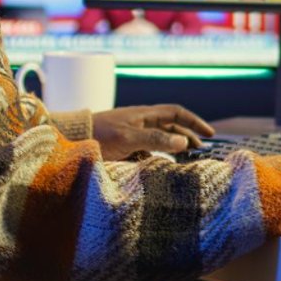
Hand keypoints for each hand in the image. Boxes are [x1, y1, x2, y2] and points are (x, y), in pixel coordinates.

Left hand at [91, 105, 215, 157]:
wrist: (72, 139)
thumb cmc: (99, 135)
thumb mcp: (129, 138)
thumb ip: (156, 140)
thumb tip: (184, 143)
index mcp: (145, 115)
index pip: (176, 113)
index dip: (194, 121)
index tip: (209, 133)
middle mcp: (142, 122)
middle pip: (171, 127)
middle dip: (188, 136)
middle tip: (200, 150)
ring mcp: (133, 135)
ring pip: (161, 140)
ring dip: (174, 148)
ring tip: (185, 160)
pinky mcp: (125, 147)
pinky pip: (148, 151)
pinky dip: (159, 157)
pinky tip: (163, 167)